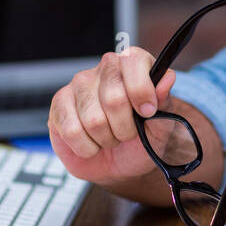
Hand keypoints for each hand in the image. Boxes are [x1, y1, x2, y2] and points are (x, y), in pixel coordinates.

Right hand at [47, 48, 176, 184]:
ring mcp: (79, 84)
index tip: (147, 112)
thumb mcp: (162, 126)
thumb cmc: (142, 140)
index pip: (133, 61)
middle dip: (125, 127)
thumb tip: (166, 79)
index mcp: (134, 64)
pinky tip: (91, 143)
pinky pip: (72, 131)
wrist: (120, 164)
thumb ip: (164, 102)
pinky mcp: (59, 104)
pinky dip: (87, 147)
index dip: (141, 90)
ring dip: (106, 139)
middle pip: (114, 98)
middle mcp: (105, 68)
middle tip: (128, 133)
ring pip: (93, 120)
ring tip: (109, 137)